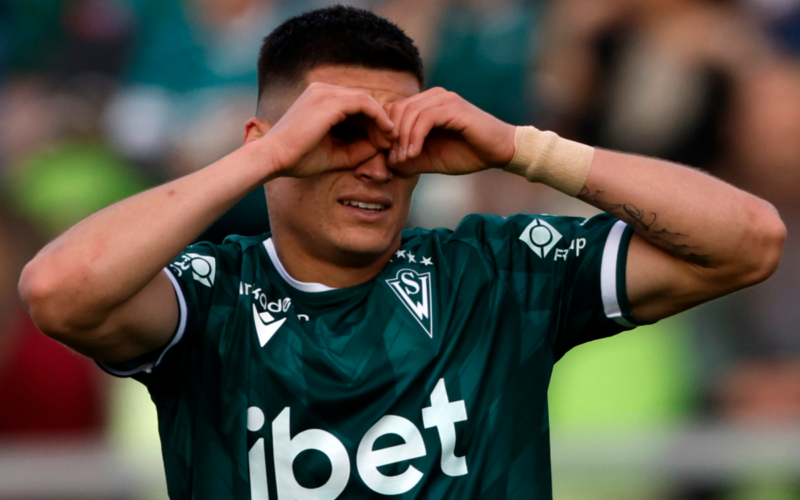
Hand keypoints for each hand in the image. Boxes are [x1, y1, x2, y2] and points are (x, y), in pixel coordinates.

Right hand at [263, 82, 395, 177]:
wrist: (274, 158)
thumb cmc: (298, 158)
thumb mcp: (335, 153)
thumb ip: (358, 149)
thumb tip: (382, 146)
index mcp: (319, 99)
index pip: (354, 104)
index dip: (372, 122)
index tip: (382, 142)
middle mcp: (322, 90)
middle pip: (362, 100)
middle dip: (379, 120)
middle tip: (390, 140)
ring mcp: (325, 93)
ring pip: (365, 99)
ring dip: (381, 119)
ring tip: (389, 138)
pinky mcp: (330, 101)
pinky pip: (364, 103)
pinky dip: (378, 116)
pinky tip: (386, 132)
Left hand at [384, 87, 515, 175]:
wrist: (500, 152)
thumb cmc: (468, 153)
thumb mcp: (431, 159)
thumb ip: (410, 158)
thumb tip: (386, 162)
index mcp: (427, 104)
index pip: (394, 110)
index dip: (385, 133)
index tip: (387, 157)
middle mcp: (435, 96)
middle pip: (397, 109)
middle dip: (391, 137)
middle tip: (393, 160)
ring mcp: (445, 99)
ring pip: (409, 112)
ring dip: (402, 139)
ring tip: (403, 160)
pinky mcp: (454, 108)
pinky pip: (425, 118)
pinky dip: (415, 137)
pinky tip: (414, 154)